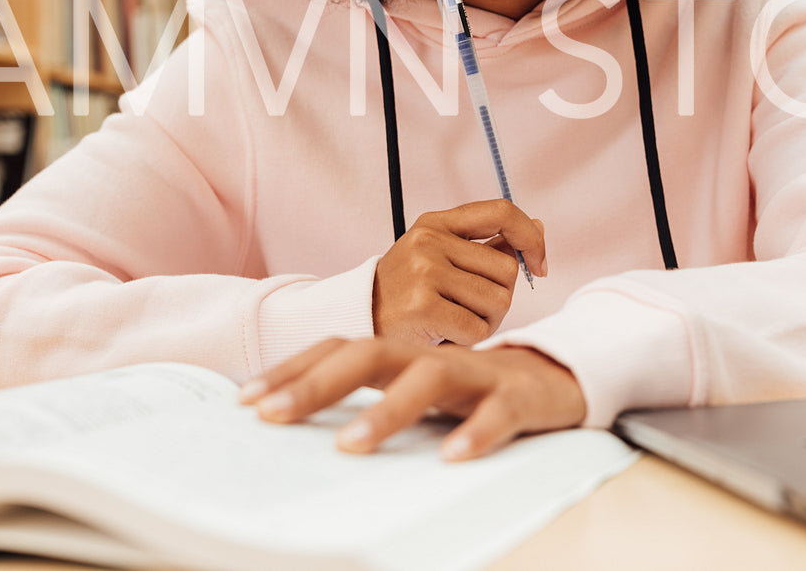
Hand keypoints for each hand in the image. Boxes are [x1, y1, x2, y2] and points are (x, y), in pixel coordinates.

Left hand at [238, 338, 586, 459]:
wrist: (558, 376)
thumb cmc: (473, 389)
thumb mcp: (415, 390)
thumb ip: (371, 400)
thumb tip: (299, 427)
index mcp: (403, 355)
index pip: (339, 349)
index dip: (293, 369)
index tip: (247, 399)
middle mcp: (431, 357)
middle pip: (370, 355)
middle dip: (316, 384)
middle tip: (273, 415)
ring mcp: (476, 373)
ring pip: (428, 379)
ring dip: (387, 410)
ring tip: (350, 445)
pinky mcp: (519, 396)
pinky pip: (496, 413)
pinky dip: (476, 432)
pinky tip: (452, 456)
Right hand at [372, 200, 546, 344]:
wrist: (360, 320)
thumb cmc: (409, 291)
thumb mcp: (441, 256)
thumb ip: (488, 244)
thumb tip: (538, 227)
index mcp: (437, 222)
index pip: (501, 211)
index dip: (530, 237)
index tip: (540, 264)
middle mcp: (429, 240)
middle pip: (507, 268)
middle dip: (500, 295)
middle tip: (470, 307)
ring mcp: (424, 272)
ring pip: (498, 300)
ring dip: (486, 320)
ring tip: (455, 320)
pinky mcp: (423, 307)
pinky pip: (478, 327)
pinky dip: (470, 338)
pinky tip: (445, 334)